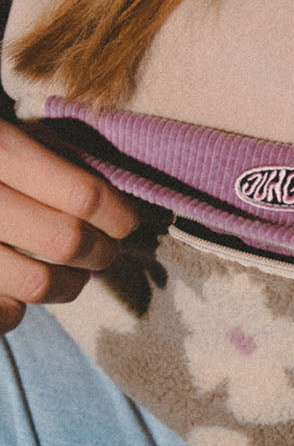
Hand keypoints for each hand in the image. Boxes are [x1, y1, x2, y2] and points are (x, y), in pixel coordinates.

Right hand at [0, 120, 138, 333]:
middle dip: (100, 251)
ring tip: (77, 277)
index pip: (82, 193)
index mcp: (0, 151)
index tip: (128, 222)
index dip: (118, 213)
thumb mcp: (7, 132)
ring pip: (36, 284)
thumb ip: (53, 153)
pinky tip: (20, 290)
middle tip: (107, 251)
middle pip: (65, 240)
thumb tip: (112, 195)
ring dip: (70, 285)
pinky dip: (18, 309)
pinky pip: (1, 313)